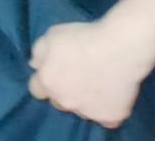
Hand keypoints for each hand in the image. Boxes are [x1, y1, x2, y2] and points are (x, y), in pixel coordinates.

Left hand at [29, 19, 149, 128]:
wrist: (119, 48)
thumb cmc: (82, 37)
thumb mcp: (51, 35)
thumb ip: (39, 52)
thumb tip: (35, 65)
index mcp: (48, 82)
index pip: (36, 90)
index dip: (44, 81)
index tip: (54, 73)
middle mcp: (65, 101)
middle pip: (59, 101)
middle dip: (64, 91)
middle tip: (78, 76)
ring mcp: (88, 112)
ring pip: (82, 110)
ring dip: (85, 101)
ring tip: (98, 83)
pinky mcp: (111, 117)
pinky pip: (106, 119)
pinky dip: (108, 110)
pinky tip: (112, 96)